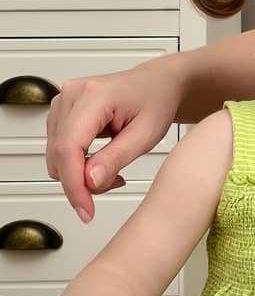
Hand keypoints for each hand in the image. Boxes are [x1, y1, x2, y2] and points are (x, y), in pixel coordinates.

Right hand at [46, 68, 179, 221]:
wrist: (157, 84)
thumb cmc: (156, 101)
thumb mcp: (146, 135)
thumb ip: (116, 158)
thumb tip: (88, 181)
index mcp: (94, 95)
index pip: (69, 148)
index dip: (74, 185)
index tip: (86, 211)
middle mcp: (72, 95)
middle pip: (59, 155)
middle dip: (82, 181)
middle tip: (116, 181)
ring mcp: (63, 102)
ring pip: (57, 157)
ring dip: (81, 173)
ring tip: (114, 168)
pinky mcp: (61, 113)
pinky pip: (59, 150)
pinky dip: (78, 164)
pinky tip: (102, 160)